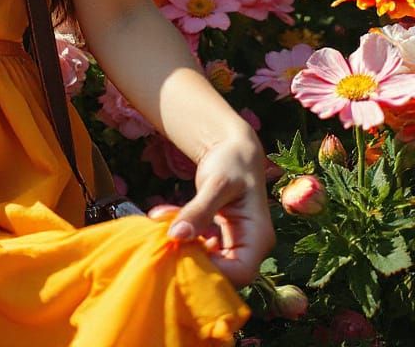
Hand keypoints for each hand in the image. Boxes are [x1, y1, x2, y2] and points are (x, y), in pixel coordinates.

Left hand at [160, 133, 274, 287]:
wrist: (233, 149)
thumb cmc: (232, 162)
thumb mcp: (216, 183)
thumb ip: (198, 210)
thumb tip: (176, 236)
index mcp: (258, 237)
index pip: (241, 273)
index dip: (212, 271)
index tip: (182, 253)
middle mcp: (250, 246)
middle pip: (224, 272)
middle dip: (193, 259)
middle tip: (167, 239)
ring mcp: (236, 243)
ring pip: (210, 261)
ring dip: (185, 247)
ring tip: (164, 225)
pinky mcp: (221, 238)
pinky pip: (202, 247)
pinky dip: (185, 237)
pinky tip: (169, 219)